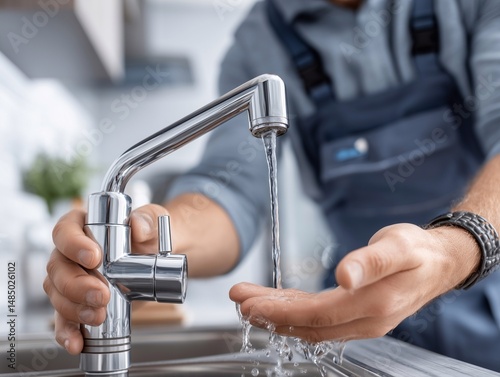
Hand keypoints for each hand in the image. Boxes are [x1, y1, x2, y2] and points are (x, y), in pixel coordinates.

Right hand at [43, 204, 168, 353]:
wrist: (159, 257)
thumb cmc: (151, 234)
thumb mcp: (154, 220)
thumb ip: (149, 219)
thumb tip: (138, 227)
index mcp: (82, 225)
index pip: (65, 231)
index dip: (73, 245)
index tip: (94, 258)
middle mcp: (69, 252)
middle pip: (58, 268)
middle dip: (76, 285)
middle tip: (102, 294)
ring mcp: (71, 279)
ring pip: (58, 294)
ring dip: (75, 309)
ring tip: (99, 316)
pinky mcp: (79, 303)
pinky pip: (64, 318)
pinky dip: (68, 333)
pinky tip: (76, 343)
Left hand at [230, 223, 479, 342]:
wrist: (440, 261)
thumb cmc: (419, 250)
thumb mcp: (398, 246)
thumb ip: (372, 261)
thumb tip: (344, 276)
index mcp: (374, 303)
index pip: (317, 314)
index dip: (281, 312)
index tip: (250, 303)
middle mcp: (367, 320)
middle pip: (309, 324)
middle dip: (271, 314)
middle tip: (240, 301)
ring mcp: (363, 321)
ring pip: (313, 325)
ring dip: (280, 315)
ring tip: (252, 302)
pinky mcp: (360, 316)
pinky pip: (322, 320)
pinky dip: (297, 314)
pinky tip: (281, 306)